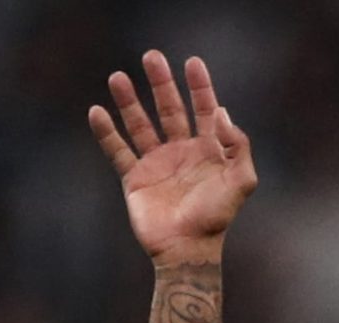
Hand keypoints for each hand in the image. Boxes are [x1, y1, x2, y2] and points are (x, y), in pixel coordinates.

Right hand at [88, 51, 257, 267]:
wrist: (187, 249)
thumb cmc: (217, 218)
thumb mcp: (241, 181)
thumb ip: (237, 146)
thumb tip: (221, 112)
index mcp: (209, 151)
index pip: (204, 110)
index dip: (200, 86)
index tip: (192, 62)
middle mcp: (182, 152)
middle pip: (170, 109)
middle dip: (161, 83)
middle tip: (152, 56)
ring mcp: (157, 164)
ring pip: (141, 124)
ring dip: (129, 101)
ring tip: (118, 77)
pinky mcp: (135, 178)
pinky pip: (117, 151)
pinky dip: (106, 132)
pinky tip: (97, 111)